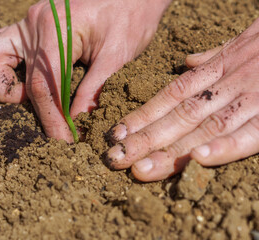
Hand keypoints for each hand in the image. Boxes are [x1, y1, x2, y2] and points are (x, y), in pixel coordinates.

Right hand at [0, 0, 170, 141]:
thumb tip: (77, 119)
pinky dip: (3, 68)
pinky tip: (19, 84)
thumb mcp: (118, 53)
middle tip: (57, 131)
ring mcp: (30, 22)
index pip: (45, 85)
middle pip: (23, 78)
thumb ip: (95, 87)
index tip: (64, 139)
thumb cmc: (131, 13)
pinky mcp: (32, 26)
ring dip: (1, 84)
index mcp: (56, 30)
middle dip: (39, 112)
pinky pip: (2, 46)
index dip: (52, 118)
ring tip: (27, 104)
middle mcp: (35, 24)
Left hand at [106, 18, 258, 181]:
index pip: (169, 96)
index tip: (115, 134)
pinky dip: (226, 146)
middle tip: (114, 159)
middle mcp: (226, 85)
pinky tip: (198, 160)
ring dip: (171, 151)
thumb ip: (211, 58)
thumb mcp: (237, 44)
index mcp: (215, 70)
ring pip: (204, 127)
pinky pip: (251, 133)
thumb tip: (187, 65)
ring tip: (139, 169)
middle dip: (144, 140)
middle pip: (178, 117)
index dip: (141, 116)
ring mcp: (251, 98)